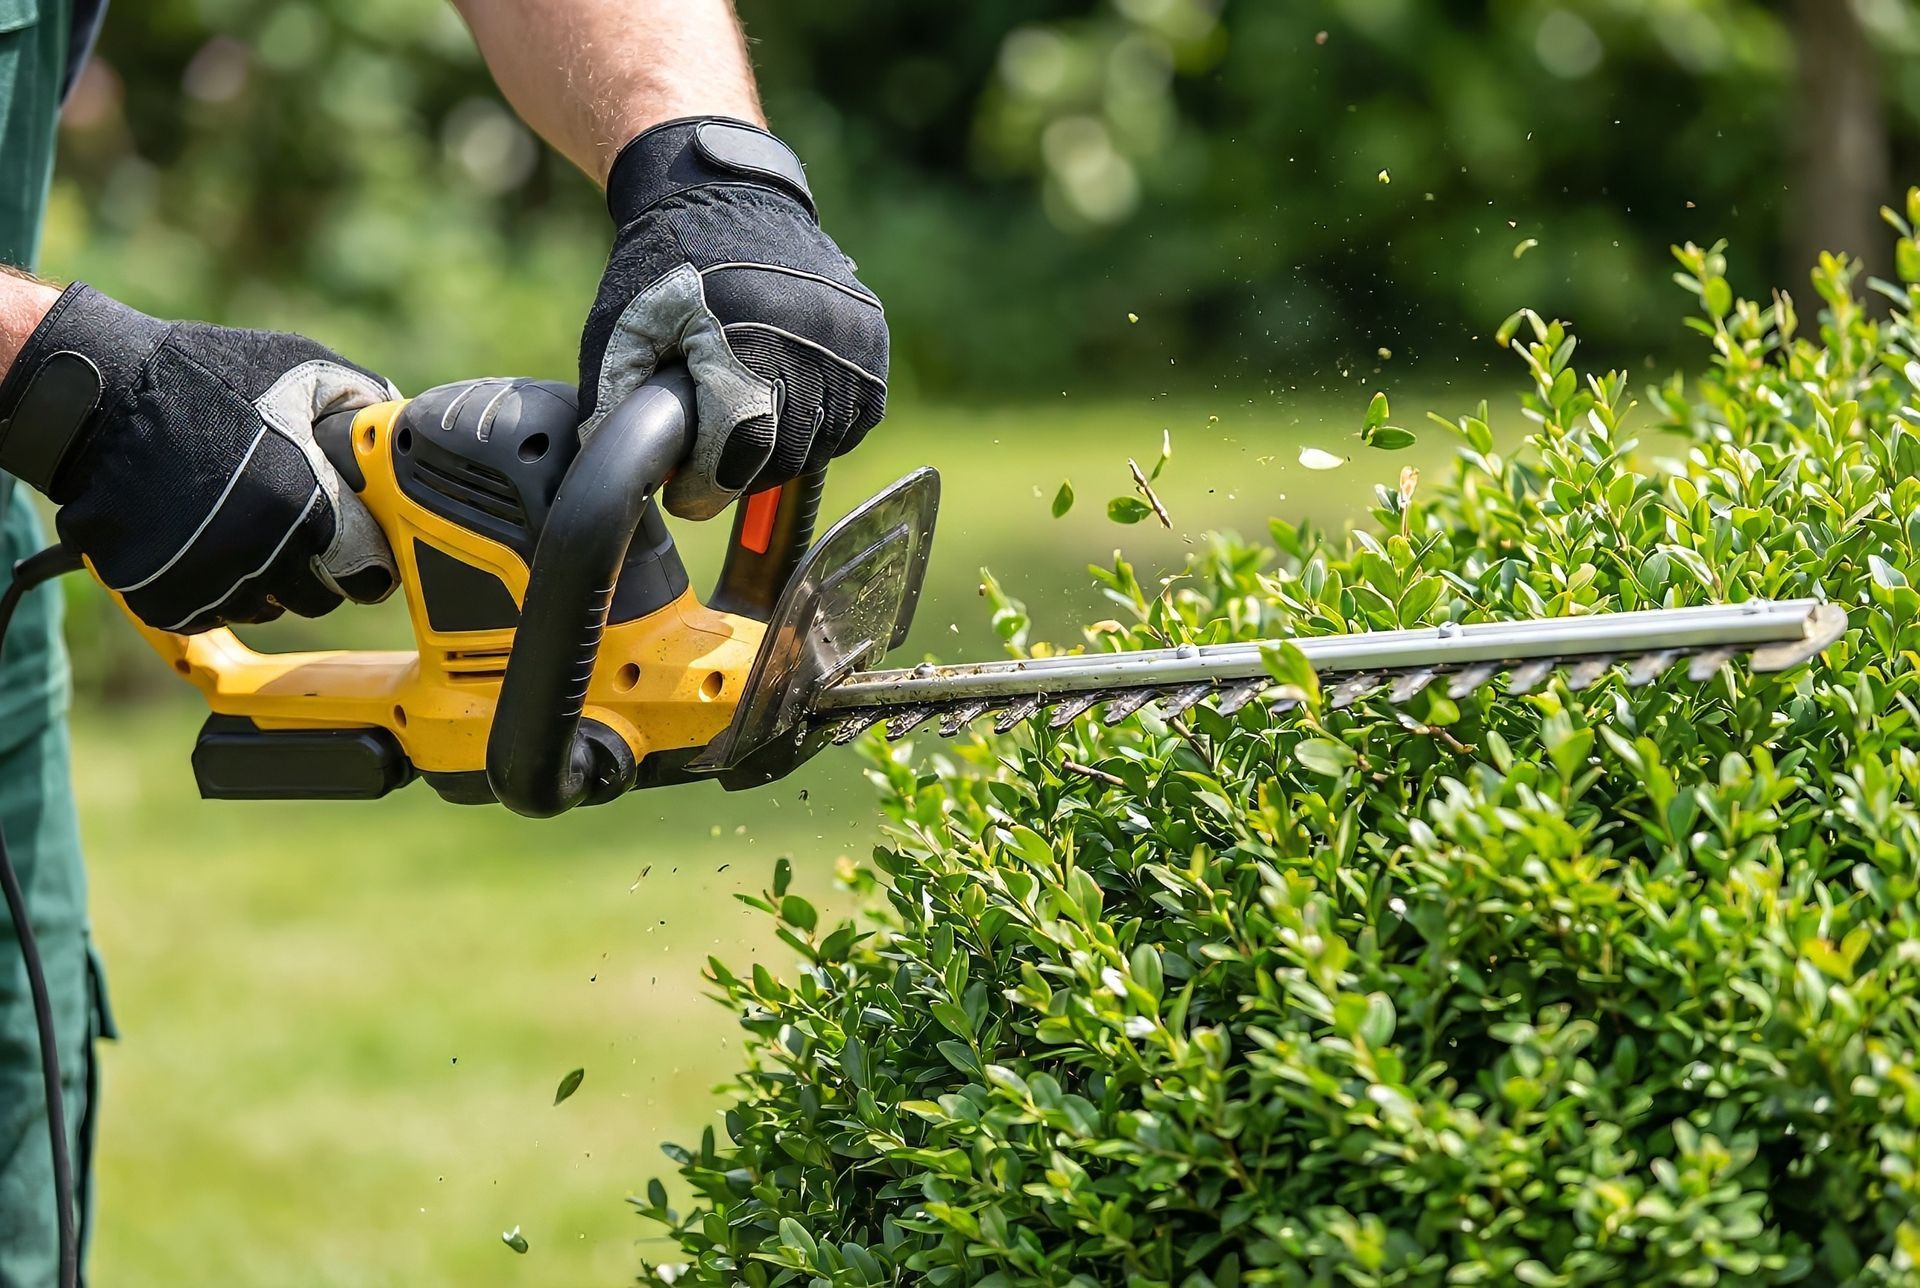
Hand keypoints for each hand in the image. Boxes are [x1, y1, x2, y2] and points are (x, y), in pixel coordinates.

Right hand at [0, 285, 398, 632]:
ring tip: (235, 520)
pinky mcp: (160, 598)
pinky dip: (207, 585)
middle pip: (315, 598)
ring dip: (258, 577)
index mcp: (309, 508)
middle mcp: (263, 555)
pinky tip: (196, 537)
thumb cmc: (202, 376)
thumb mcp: (300, 369)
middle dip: (313, 569)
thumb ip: (361, 404)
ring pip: (260, 607)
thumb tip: (394, 432)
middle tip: (289, 526)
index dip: (366, 560)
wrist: (95, 398)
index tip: (355, 547)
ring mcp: (208, 582)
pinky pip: (206, 612)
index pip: (366, 574)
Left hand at [578, 117, 888, 520]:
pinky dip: (824, 432)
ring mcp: (850, 341)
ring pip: (823, 444)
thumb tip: (618, 482)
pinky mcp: (872, 338)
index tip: (684, 495)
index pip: (739, 455)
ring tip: (743, 438)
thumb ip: (612, 404)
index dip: (707, 490)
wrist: (729, 194)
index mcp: (744, 340)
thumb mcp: (621, 330)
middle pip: (782, 457)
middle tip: (710, 465)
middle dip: (740, 476)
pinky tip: (786, 416)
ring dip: (781, 457)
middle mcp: (809, 341)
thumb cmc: (665, 264)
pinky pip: (858, 418)